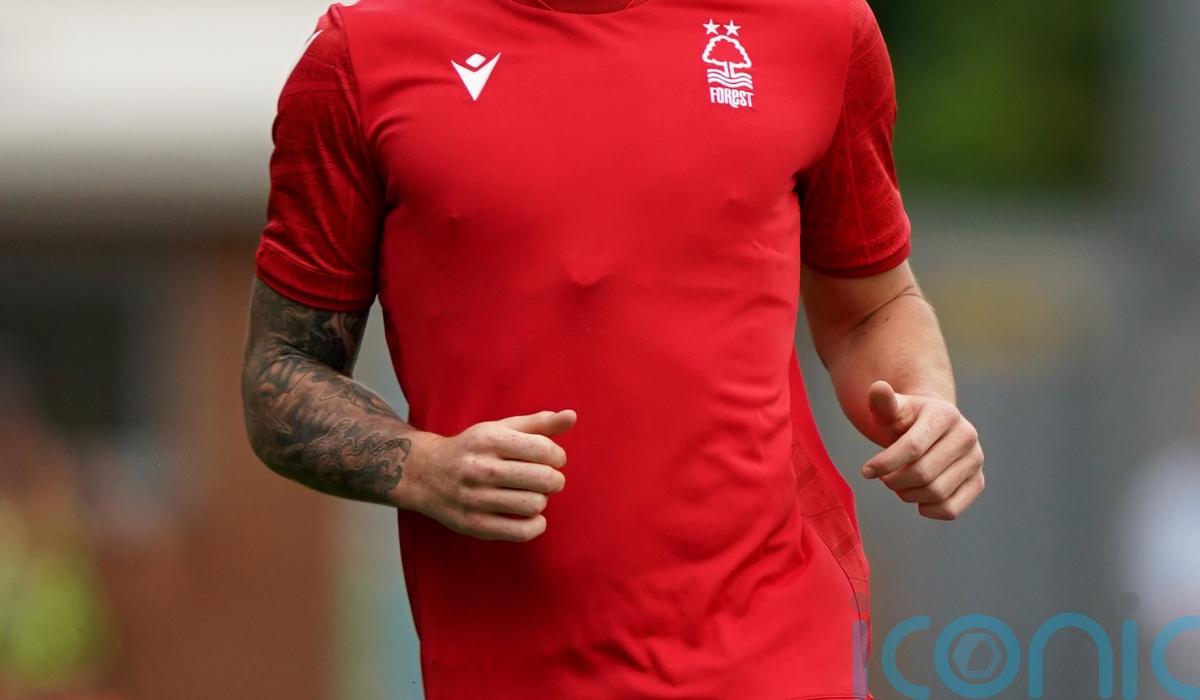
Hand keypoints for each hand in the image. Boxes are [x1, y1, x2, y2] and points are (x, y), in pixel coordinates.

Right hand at [399, 410, 576, 541]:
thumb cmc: (473, 449)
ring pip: (534, 505)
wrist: (425, 473)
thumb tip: (572, 416)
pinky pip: (521, 532)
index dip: (558, 456)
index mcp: (489, 440)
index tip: (552, 459)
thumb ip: (539, 424)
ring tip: (532, 494)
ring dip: (541, 500)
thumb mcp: (501, 429)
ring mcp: (475, 499)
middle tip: (545, 478)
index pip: (544, 449)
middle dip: (554, 479)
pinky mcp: (474, 524)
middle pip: (544, 479)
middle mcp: (480, 468)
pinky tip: (531, 516)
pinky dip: (536, 525)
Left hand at [861, 381, 983, 520]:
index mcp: (945, 414)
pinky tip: (917, 498)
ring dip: (907, 495)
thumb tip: (878, 388)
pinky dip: (928, 509)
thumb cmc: (905, 421)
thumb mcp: (892, 410)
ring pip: (936, 493)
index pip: (912, 448)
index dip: (884, 463)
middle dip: (894, 481)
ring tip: (898, 485)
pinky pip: (950, 509)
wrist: (931, 430)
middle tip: (884, 479)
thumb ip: (883, 402)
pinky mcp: (978, 482)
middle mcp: (967, 436)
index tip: (866, 471)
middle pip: (923, 473)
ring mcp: (976, 460)